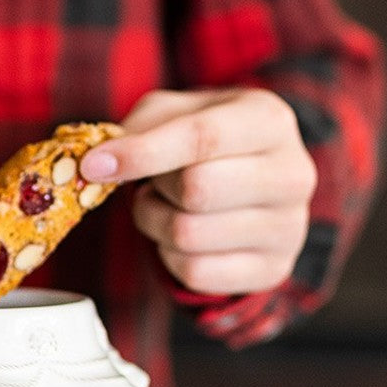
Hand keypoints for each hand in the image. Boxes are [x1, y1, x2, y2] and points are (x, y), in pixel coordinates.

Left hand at [79, 88, 316, 295]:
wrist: (251, 177)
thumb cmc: (203, 139)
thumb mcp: (174, 113)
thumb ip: (137, 129)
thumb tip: (97, 164)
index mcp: (269, 120)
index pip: (202, 138)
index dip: (142, 153)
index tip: (93, 165)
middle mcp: (292, 173)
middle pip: (197, 189)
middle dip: (155, 188)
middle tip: (152, 182)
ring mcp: (290, 227)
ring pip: (189, 236)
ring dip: (155, 222)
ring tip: (165, 205)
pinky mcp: (273, 270)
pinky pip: (195, 273)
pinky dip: (170, 256)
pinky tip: (182, 234)